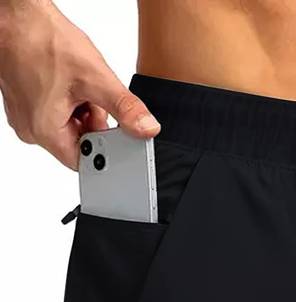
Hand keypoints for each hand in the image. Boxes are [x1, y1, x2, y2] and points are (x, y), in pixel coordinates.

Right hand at [0, 0, 159, 168]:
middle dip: (93, 121)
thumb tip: (146, 128)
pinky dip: (69, 99)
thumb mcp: (95, 78)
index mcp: (45, 132)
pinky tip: (66, 79)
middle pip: (78, 141)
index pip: (85, 161)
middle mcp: (32, 129)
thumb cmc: (41, 40)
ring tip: (76, 82)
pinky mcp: (26, 103)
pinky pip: (56, 111)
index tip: (116, 134)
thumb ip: (124, 108)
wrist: (16, 15)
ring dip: (81, 108)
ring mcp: (26, 116)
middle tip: (91, 96)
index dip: (104, 149)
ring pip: (68, 125)